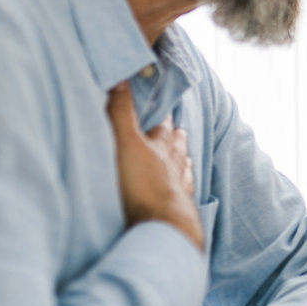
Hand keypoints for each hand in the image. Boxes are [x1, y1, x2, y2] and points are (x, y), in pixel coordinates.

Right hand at [107, 83, 201, 250]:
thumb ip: (121, 113)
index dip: (162, 116)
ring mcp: (179, 188)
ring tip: (185, 156)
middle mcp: (174, 165)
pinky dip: (183, 187)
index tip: (165, 106)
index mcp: (162, 147)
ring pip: (183, 168)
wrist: (164, 226)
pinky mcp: (179, 209)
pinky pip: (184, 193)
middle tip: (178, 129)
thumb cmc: (143, 184)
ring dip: (182, 160)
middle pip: (177, 146)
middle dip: (175, 137)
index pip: (163, 126)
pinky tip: (185, 189)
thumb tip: (121, 79)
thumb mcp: (126, 143)